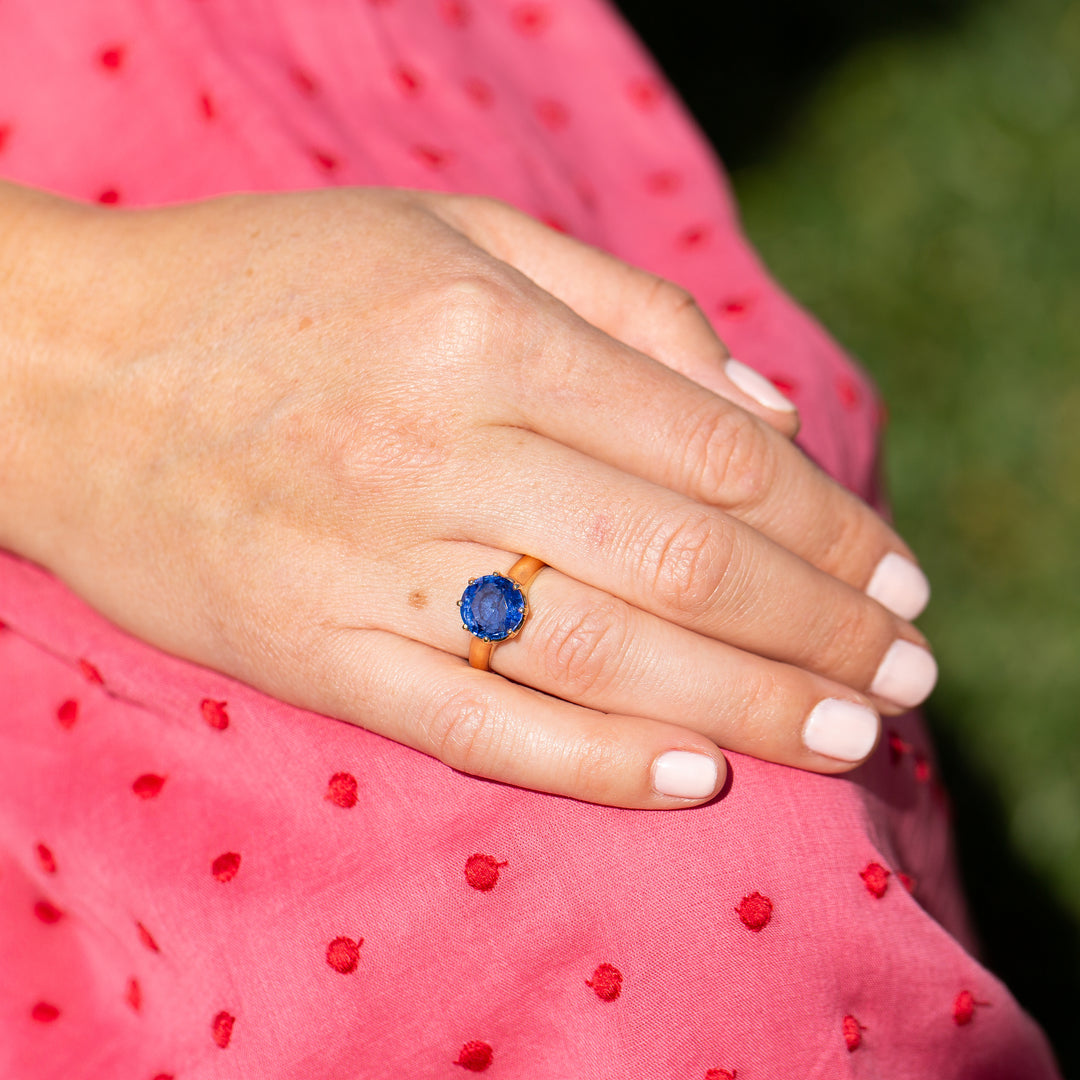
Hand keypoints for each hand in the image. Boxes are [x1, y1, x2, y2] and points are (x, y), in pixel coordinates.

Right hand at [4, 185, 934, 807]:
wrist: (65, 370)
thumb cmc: (272, 286)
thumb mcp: (451, 237)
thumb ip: (624, 315)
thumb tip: (765, 420)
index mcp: (481, 330)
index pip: (711, 451)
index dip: (825, 524)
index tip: (896, 577)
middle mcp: (435, 444)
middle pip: (683, 561)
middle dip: (819, 625)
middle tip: (905, 676)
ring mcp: (367, 561)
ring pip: (603, 653)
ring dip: (748, 702)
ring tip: (845, 735)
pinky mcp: (311, 651)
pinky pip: (477, 723)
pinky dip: (597, 759)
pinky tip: (696, 779)